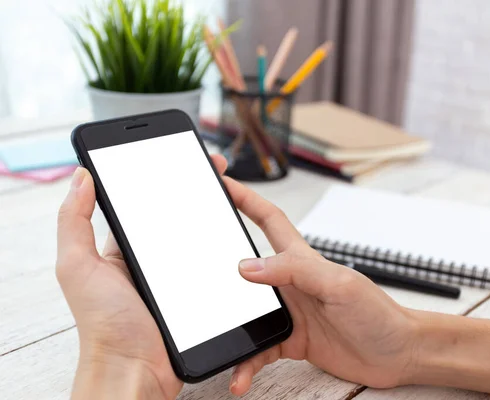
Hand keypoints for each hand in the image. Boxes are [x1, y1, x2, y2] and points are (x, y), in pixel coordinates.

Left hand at [56, 155, 227, 398]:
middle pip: (175, 217)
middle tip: (214, 171)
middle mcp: (148, 260)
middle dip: (195, 191)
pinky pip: (211, 267)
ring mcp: (174, 277)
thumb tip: (80, 176)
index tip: (175, 157)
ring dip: (213, 219)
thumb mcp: (77, 267)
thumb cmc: (104, 324)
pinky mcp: (195, 293)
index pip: (142, 203)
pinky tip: (237, 238)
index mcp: (121, 249)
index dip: (159, 177)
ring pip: (197, 240)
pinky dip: (224, 252)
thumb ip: (73, 222)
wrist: (135, 370)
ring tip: (231, 195)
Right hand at [223, 177, 418, 395]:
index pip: (267, 220)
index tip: (222, 184)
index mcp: (302, 260)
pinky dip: (246, 364)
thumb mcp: (337, 285)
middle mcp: (291, 283)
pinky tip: (240, 377)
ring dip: (231, 330)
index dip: (245, 199)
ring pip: (246, 316)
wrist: (397, 354)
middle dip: (218, 263)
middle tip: (192, 265)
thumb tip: (247, 267)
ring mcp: (290, 312)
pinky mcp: (291, 340)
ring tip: (216, 343)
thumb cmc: (377, 313)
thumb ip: (295, 271)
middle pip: (245, 268)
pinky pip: (258, 350)